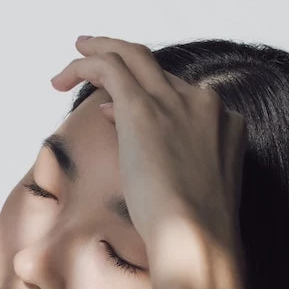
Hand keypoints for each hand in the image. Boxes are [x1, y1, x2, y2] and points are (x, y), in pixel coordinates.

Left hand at [50, 36, 247, 245]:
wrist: (197, 237)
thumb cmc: (195, 231)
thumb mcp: (194, 190)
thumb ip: (175, 159)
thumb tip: (129, 131)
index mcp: (225, 123)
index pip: (179, 95)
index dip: (146, 96)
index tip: (116, 111)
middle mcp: (203, 103)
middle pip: (157, 67)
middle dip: (123, 56)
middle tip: (92, 52)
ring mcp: (175, 102)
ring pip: (132, 56)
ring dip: (100, 51)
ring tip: (75, 53)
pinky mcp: (144, 108)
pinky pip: (110, 67)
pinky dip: (86, 65)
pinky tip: (64, 77)